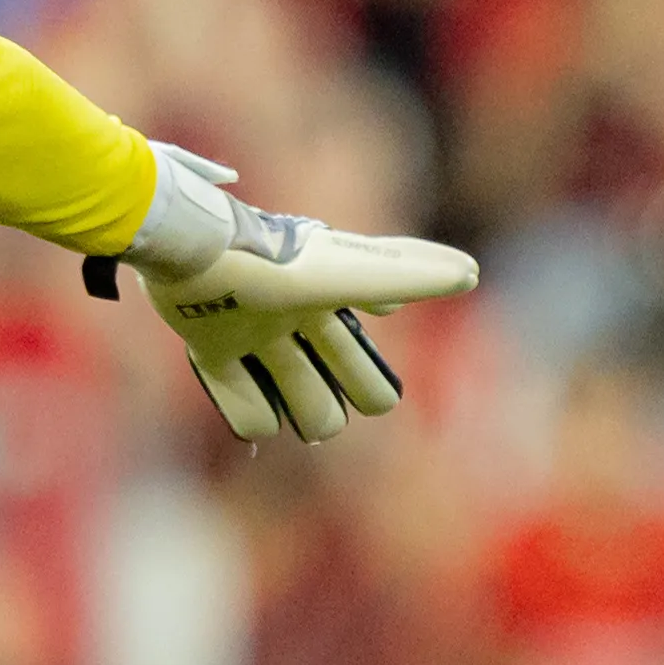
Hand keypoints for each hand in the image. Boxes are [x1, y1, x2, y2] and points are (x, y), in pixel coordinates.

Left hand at [107, 144, 478, 442]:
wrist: (194, 250)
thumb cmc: (274, 264)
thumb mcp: (350, 274)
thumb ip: (409, 274)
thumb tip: (469, 273)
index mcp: (327, 302)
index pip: (363, 358)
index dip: (369, 383)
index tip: (374, 396)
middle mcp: (291, 318)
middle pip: (330, 384)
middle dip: (330, 404)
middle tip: (322, 408)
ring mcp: (249, 334)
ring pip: (289, 395)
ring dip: (293, 411)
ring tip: (285, 407)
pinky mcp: (208, 345)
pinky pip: (237, 399)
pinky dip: (247, 413)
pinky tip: (250, 405)